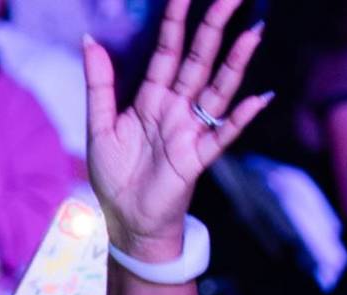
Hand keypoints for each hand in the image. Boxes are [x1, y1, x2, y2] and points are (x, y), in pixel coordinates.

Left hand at [84, 0, 270, 259]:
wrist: (123, 219)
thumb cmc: (114, 174)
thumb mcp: (99, 124)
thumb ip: (99, 83)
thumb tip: (90, 39)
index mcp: (152, 99)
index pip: (168, 52)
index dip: (175, 24)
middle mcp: (176, 110)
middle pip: (199, 62)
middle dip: (213, 30)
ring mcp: (190, 132)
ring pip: (216, 91)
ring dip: (235, 64)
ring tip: (252, 34)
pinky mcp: (196, 158)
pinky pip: (222, 135)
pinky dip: (239, 119)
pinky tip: (257, 99)